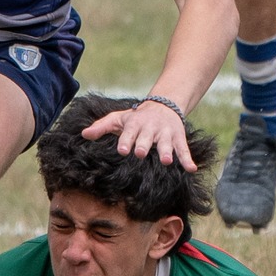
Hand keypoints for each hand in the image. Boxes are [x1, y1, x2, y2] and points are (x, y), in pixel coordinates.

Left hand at [81, 98, 195, 167]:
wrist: (163, 105)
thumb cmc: (136, 118)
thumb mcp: (118, 119)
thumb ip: (101, 127)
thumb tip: (83, 134)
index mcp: (134, 124)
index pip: (129, 132)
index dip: (125, 140)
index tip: (122, 150)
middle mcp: (150, 128)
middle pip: (146, 137)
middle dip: (143, 144)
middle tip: (140, 153)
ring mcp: (165, 134)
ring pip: (166, 143)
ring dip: (166, 151)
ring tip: (166, 161)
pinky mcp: (178, 138)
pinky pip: (184, 149)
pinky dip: (188, 159)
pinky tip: (191, 169)